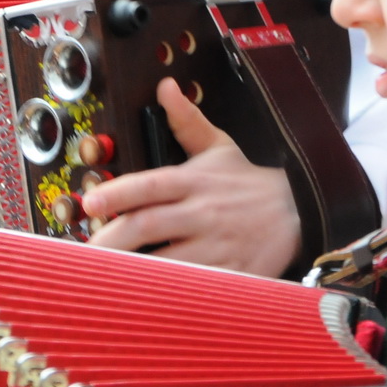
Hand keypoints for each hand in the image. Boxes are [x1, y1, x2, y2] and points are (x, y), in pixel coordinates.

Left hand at [81, 77, 301, 275]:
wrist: (302, 210)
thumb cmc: (249, 183)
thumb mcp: (220, 147)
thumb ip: (187, 120)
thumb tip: (165, 87)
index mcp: (196, 180)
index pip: (150, 183)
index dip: (118, 192)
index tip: (91, 202)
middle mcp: (203, 211)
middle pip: (149, 224)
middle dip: (112, 239)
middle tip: (85, 251)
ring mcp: (218, 244)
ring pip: (168, 261)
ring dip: (135, 271)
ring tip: (105, 278)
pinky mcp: (233, 273)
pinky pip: (196, 287)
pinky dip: (172, 293)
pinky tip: (148, 299)